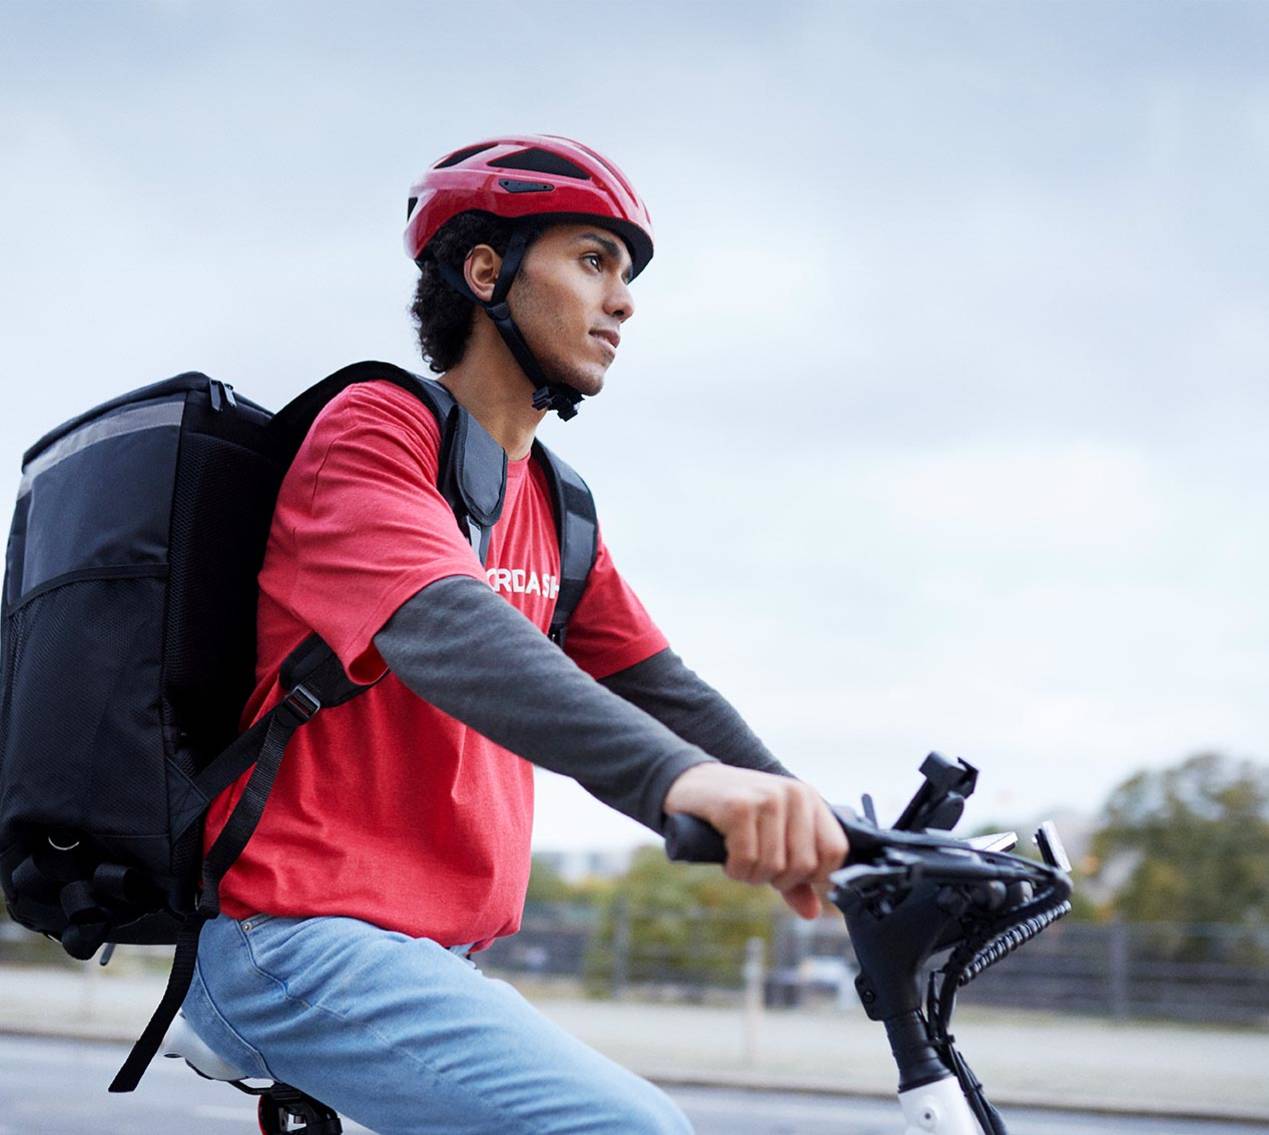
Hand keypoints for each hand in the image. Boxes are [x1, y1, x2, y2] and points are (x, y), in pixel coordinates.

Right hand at [663, 763, 848, 918]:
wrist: (690, 783)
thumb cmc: (736, 814)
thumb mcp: (772, 839)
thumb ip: (795, 876)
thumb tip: (812, 912)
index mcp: (809, 798)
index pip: (835, 851)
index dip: (814, 876)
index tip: (788, 874)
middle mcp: (793, 794)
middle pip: (804, 865)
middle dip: (777, 879)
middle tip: (756, 867)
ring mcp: (767, 798)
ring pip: (774, 866)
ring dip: (752, 876)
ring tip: (739, 861)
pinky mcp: (739, 806)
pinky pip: (747, 859)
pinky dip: (735, 869)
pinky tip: (727, 859)